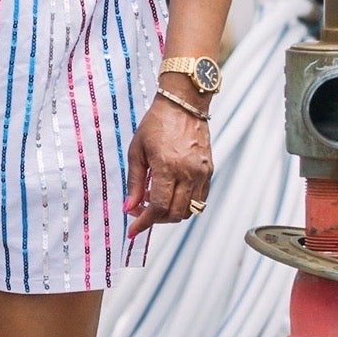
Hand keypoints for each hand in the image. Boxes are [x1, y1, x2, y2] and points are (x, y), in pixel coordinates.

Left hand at [124, 95, 212, 233]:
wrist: (183, 106)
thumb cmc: (156, 124)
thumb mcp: (136, 151)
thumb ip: (134, 182)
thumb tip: (129, 207)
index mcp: (168, 167)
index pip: (158, 207)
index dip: (144, 222)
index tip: (133, 230)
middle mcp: (188, 174)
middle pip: (175, 214)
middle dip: (155, 219)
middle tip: (140, 211)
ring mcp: (201, 174)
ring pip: (188, 210)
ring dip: (169, 213)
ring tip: (153, 198)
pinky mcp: (209, 172)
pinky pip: (199, 200)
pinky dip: (183, 204)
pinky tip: (169, 192)